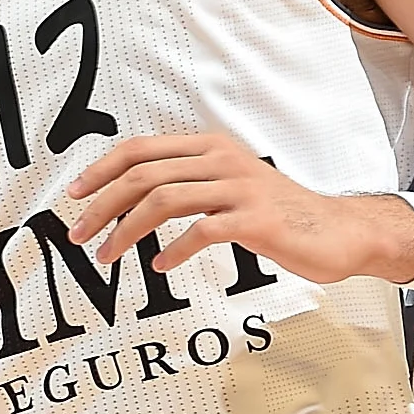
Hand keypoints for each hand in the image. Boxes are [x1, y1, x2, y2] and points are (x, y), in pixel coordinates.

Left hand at [64, 134, 413, 284]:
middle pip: (144, 175)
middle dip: (102, 206)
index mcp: (210, 147)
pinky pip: (202, 231)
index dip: (101, 171)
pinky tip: (161, 266)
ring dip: (127, 231)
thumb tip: (133, 197)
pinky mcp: (256, 220)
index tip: (75, 197)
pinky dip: (173, 250)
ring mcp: (240, 188)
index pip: (141, 150)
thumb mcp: (230, 186)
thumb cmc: (278, 214)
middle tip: (79, 237)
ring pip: (164, 199)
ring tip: (108, 257)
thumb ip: (189, 182)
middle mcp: (222, 160)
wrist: (339, 231)